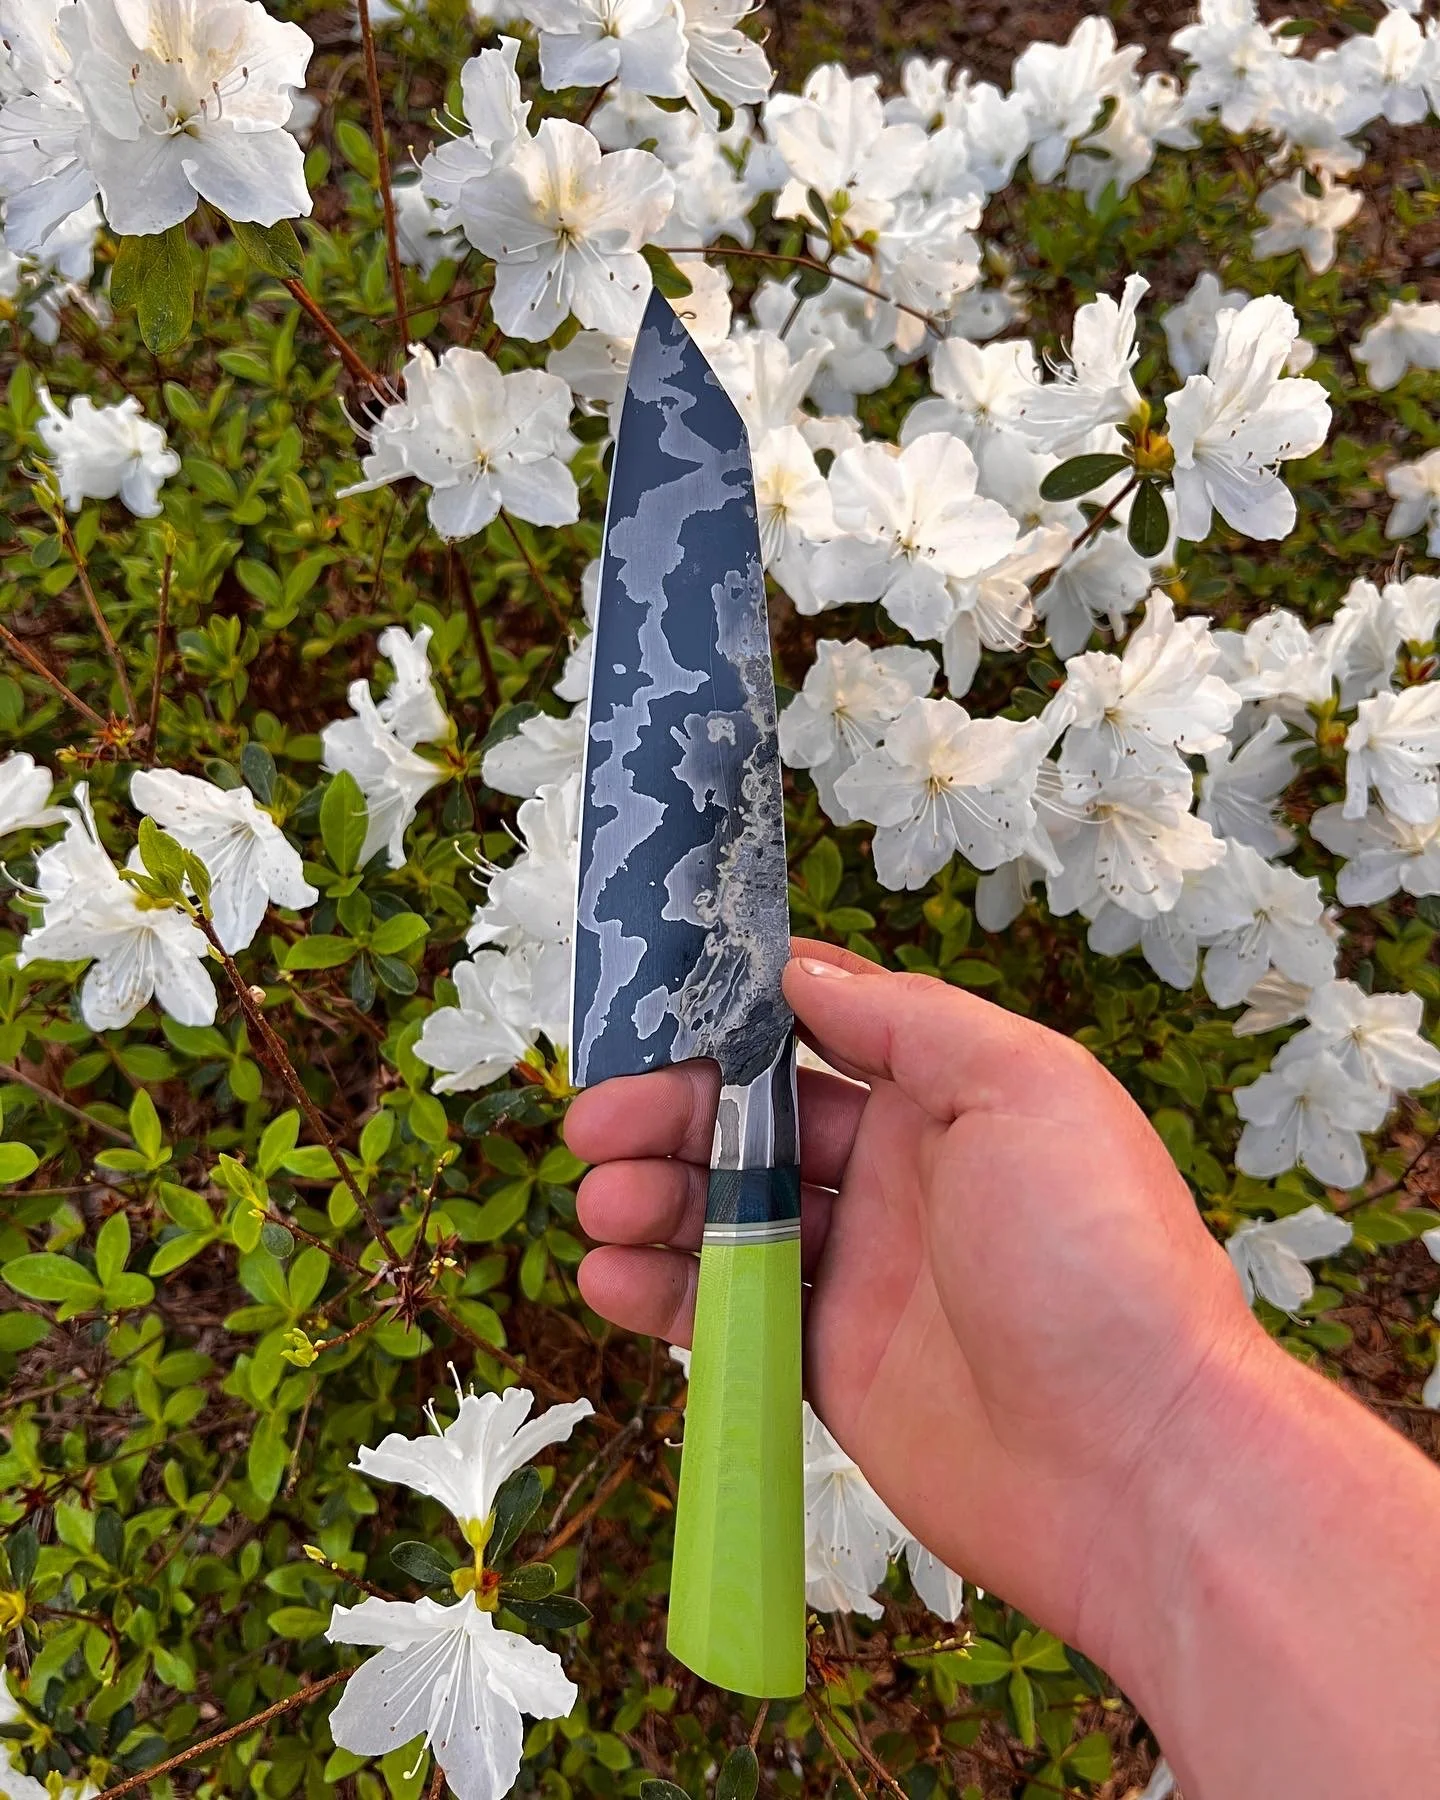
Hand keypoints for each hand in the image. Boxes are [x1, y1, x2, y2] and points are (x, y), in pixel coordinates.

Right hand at [565, 937, 1266, 1644]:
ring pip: (726, 1215)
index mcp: (946, 1098)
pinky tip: (612, 1278)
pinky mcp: (828, 1364)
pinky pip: (725, 1313)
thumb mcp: (1026, 1086)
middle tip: (597, 1125)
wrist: (1139, 1466)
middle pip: (750, 1124)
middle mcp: (898, 1177)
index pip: (815, 1032)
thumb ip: (909, 1019)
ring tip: (603, 1203)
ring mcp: (860, 1272)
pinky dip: (661, 1292)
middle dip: (668, 1114)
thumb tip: (798, 972)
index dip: (730, 1019)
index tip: (649, 1013)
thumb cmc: (1101, 1256)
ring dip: (652, 1198)